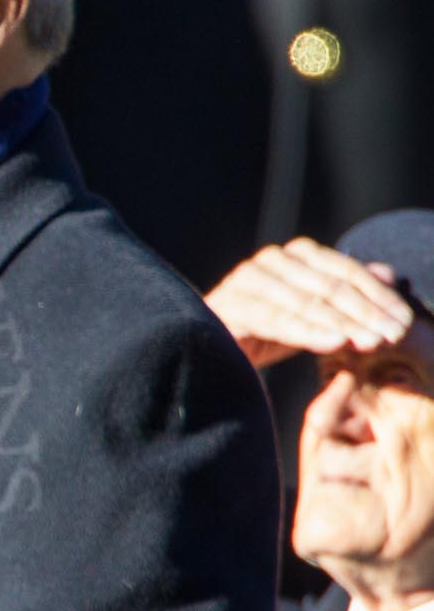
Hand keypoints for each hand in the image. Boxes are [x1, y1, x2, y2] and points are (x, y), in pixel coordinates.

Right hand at [203, 237, 410, 368]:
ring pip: (307, 302)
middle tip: (394, 335)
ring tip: (371, 343)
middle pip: (330, 285)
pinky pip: (277, 318)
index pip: (346, 271)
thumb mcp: (315, 317)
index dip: (379, 296)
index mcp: (293, 255)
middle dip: (366, 312)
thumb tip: (388, 272)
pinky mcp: (229, 304)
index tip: (405, 322)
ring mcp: (246, 279)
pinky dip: (308, 331)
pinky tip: (335, 343)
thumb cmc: (265, 336)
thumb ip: (348, 295)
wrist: (206, 355)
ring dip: (343, 324)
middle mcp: (270, 261)